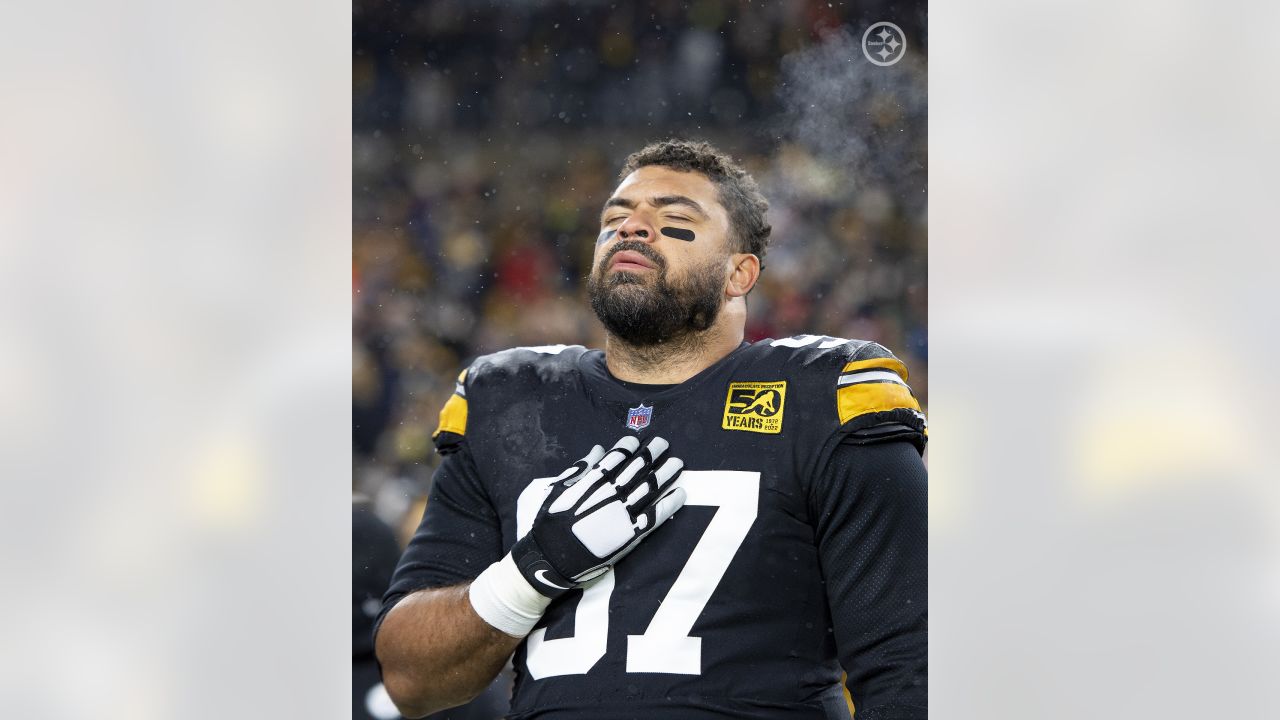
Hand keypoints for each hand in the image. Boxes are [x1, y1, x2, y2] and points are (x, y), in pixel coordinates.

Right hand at [511, 435, 686, 597]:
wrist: (552, 558)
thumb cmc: (550, 522)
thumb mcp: (558, 489)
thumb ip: (580, 468)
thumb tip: (598, 449)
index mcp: (593, 481)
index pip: (616, 457)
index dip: (628, 447)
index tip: (637, 440)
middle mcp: (612, 493)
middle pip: (638, 468)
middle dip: (652, 453)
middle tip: (663, 443)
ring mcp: (624, 513)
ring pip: (651, 488)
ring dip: (666, 473)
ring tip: (678, 462)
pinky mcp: (632, 534)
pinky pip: (657, 515)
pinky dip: (670, 503)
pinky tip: (681, 493)